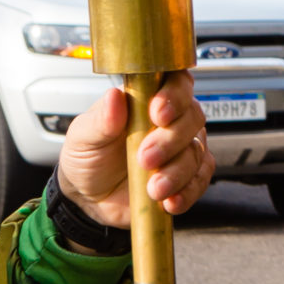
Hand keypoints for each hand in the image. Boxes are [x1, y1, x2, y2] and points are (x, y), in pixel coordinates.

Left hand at [58, 73, 213, 226]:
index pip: (176, 83)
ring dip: (176, 172)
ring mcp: (181, 150)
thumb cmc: (88, 158)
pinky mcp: (187, 177)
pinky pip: (200, 181)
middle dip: (171, 140)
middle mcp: (171, 121)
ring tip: (153, 188)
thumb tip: (115, 96)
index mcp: (147, 100)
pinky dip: (187, 192)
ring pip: (196, 153)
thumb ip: (101, 119)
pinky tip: (168, 200)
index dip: (175, 94)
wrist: (87, 198)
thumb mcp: (84, 136)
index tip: (158, 114)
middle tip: (145, 158)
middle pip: (192, 118)